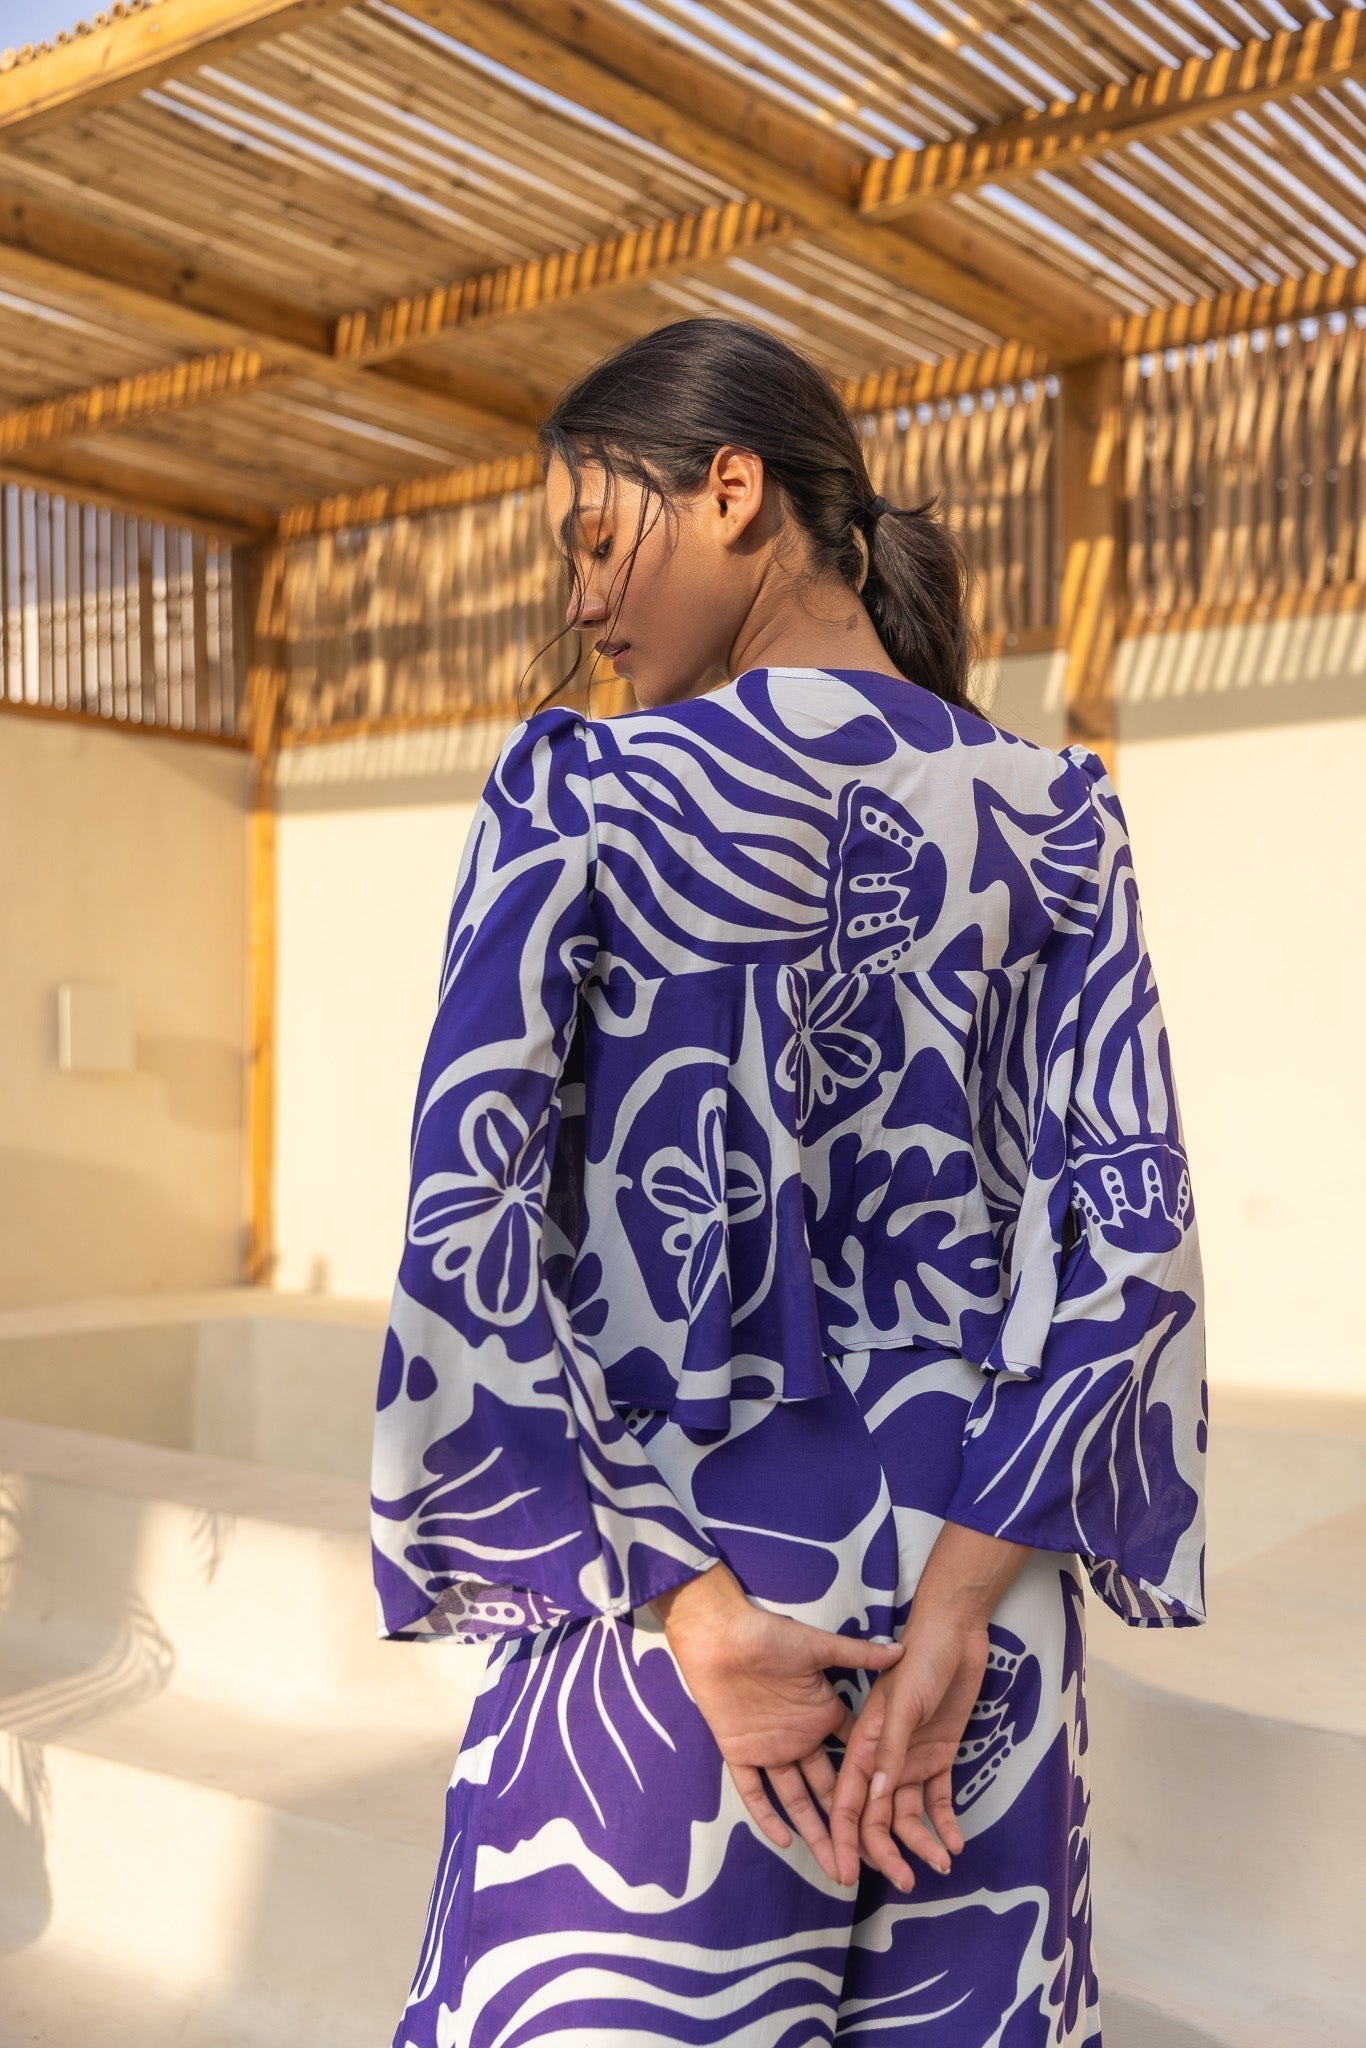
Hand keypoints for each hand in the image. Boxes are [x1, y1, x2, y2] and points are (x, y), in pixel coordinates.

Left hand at [652, 1563, 901, 1884]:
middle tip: (867, 1862)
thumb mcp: (818, 1646)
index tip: (896, 1816)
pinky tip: (784, 1841)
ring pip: (795, 1799)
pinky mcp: (739, 1753)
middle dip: (847, 1825)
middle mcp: (801, 1738)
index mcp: (823, 1714)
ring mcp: (771, 1749)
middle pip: (828, 1789)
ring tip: (835, 1866)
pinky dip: (766, 1815)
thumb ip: (858, 1655)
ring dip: (813, 1831)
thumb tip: (902, 1651)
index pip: (854, 1756)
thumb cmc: (770, 1635)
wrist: (720, 1635)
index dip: (872, 1785)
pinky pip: (754, 1792)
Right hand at [827, 1522, 1031, 1890]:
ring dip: (920, 1843)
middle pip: (876, 1816)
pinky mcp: (939, 1756)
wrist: (957, 1633)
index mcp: (864, 1744)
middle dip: (886, 1853)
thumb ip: (891, 1749)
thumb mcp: (904, 1702)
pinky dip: (944, 1824)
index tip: (845, 1876)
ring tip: (942, 1865)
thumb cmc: (922, 1658)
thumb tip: (876, 1798)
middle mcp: (883, 1759)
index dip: (842, 1838)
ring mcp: (911, 1759)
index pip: (847, 1800)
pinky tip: (956, 1843)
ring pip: (907, 1814)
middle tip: (906, 1883)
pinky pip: (937, 1800)